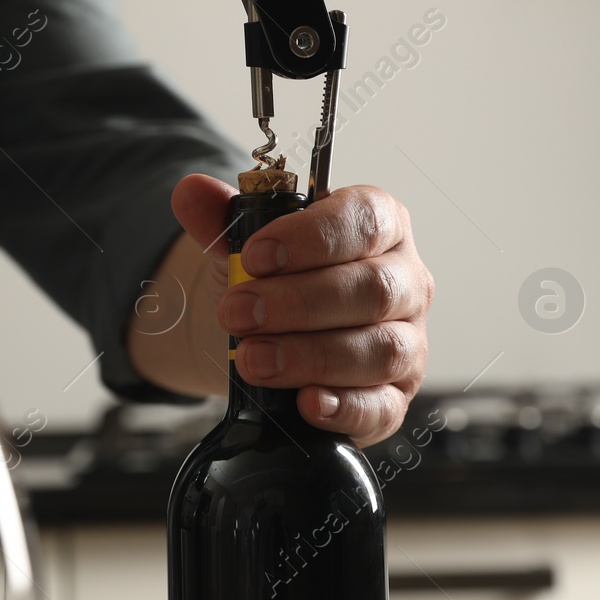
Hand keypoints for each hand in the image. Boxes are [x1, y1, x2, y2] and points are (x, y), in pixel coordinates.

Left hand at [167, 175, 432, 446]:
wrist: (270, 334)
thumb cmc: (276, 279)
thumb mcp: (246, 244)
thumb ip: (221, 217)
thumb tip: (190, 192)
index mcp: (381, 226)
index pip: (366, 220)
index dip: (312, 237)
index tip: (255, 256)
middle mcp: (406, 281)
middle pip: (373, 289)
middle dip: (298, 302)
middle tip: (238, 312)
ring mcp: (408, 341)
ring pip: (380, 350)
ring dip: (311, 357)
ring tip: (252, 359)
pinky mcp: (396, 396)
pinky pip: (383, 407)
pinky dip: (344, 407)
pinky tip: (305, 403)